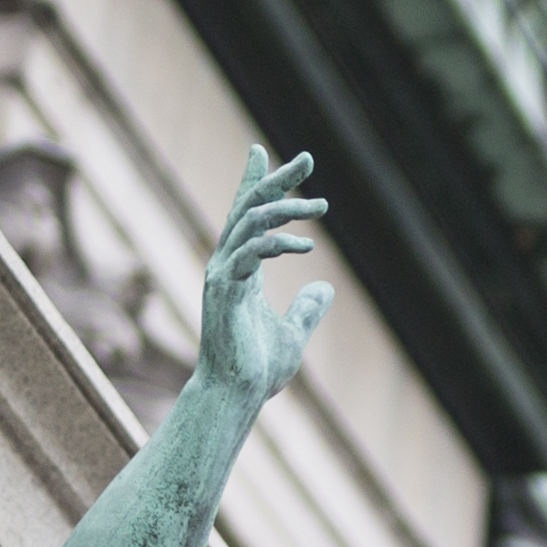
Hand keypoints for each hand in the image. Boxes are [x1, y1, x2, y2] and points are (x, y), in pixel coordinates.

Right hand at [194, 148, 333, 404]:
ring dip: (286, 209)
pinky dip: (276, 243)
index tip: (261, 150)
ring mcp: (221, 275)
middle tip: (307, 158)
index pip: (245, 216)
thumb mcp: (293, 332)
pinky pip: (249, 253)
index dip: (254, 182)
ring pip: (249, 222)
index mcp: (239, 269)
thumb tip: (325, 288)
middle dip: (276, 179)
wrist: (235, 395)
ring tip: (320, 206)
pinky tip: (304, 245)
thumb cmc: (256, 369)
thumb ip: (306, 309)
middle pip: (248, 207)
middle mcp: (226, 264)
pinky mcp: (223, 290)